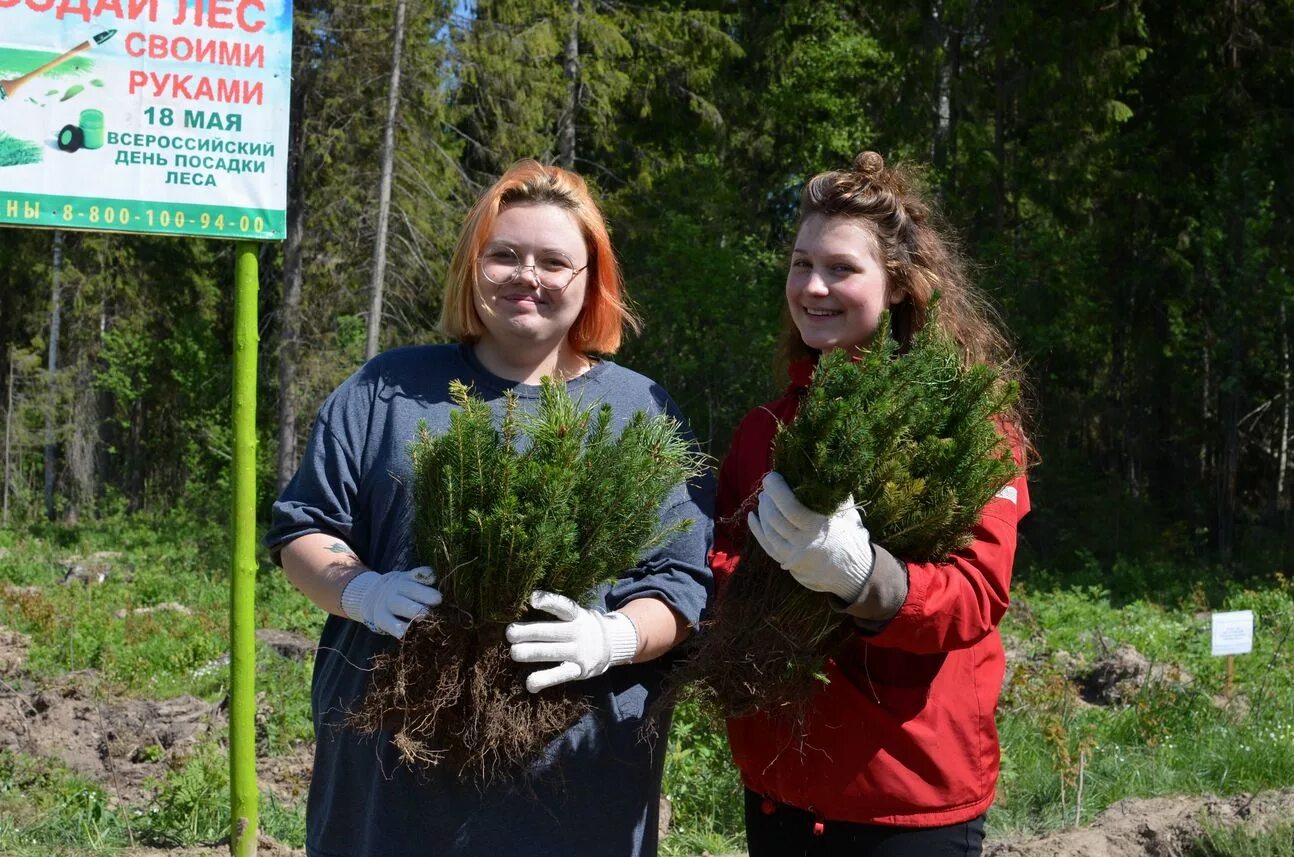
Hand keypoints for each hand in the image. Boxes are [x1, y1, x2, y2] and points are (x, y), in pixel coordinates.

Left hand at [339, 566, 441, 637]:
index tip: (408, 632)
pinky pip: (417, 573)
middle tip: (428, 615)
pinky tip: (433, 579)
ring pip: (411, 588)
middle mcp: (389, 601)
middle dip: (416, 610)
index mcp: (383, 617)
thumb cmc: (390, 616)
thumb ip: (404, 630)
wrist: (375, 592)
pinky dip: (425, 575)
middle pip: (402, 605)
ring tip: (438, 599)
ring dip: (424, 593)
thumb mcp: (389, 625)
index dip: (399, 627)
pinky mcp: (408, 575)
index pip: (390, 623)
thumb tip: (425, 641)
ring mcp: (399, 586)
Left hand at [506, 591, 638, 692]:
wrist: (613, 644)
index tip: (532, 599)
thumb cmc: (582, 626)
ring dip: (530, 652)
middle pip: (551, 631)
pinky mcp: (579, 670)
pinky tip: (529, 683)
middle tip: (510, 633)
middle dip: (528, 632)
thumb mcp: (576, 614)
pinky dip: (543, 679)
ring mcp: (579, 652)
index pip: (562, 606)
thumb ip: (557, 613)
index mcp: (576, 615)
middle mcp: (578, 632)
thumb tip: (526, 606)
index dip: (548, 601)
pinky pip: (559, 675)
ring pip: (551, 653)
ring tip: (514, 653)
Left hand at [748, 472, 874, 601]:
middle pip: (775, 518)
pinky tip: (753, 516)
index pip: (790, 507)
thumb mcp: (848, 513)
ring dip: (763, 511)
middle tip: (768, 486)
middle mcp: (803, 543)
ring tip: (764, 498)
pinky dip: (757, 530)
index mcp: (818, 528)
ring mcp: (793, 555)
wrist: (853, 572)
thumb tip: (820, 470)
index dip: (777, 490)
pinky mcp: (787, 563)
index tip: (772, 476)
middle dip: (768, 498)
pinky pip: (766, 545)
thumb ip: (834, 494)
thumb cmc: (851, 537)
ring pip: (768, 531)